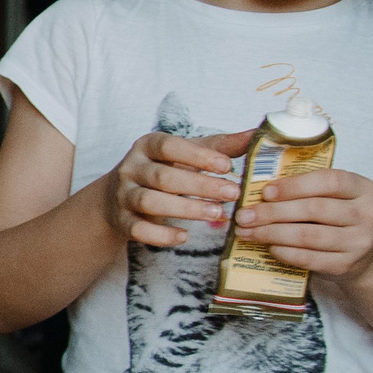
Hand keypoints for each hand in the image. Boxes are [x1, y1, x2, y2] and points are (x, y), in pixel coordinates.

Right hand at [104, 129, 254, 247]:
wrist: (116, 197)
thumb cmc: (162, 171)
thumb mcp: (186, 155)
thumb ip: (219, 147)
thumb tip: (257, 135)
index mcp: (147, 146)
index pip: (169, 146)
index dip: (197, 156)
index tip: (227, 166)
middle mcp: (131, 168)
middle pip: (163, 177)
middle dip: (200, 186)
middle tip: (233, 194)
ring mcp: (124, 195)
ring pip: (150, 202)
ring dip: (185, 209)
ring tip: (217, 214)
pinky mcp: (122, 220)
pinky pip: (139, 229)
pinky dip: (161, 235)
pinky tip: (184, 236)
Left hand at [237, 167, 372, 279]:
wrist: (363, 255)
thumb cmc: (336, 218)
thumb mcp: (331, 197)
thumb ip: (304, 189)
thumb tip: (255, 188)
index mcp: (362, 188)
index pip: (329, 181)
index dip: (295, 186)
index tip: (265, 192)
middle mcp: (367, 214)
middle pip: (315, 209)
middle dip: (273, 212)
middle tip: (244, 215)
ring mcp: (359, 242)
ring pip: (309, 235)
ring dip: (272, 233)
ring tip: (247, 232)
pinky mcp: (346, 265)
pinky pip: (309, 258)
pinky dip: (285, 252)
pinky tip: (269, 247)